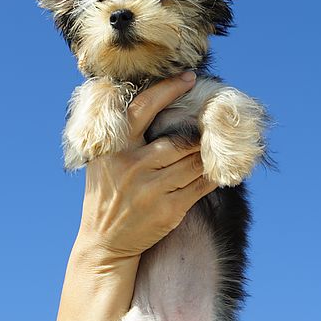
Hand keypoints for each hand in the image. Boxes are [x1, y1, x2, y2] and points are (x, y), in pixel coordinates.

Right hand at [76, 72, 217, 263]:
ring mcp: (150, 190)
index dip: (168, 90)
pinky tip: (218, 169)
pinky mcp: (168, 211)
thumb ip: (122, 137)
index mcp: (114, 148)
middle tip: (214, 120)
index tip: (189, 77)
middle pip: (178, 141)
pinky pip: (200, 186)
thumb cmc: (106, 195)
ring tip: (218, 144)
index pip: (143, 109)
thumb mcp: (103, 162)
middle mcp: (131, 167)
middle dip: (199, 133)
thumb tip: (154, 104)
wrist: (103, 243)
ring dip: (208, 154)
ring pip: (193, 163)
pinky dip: (212, 176)